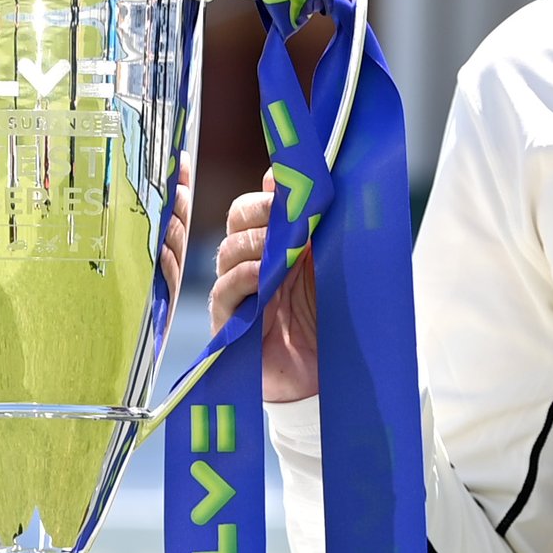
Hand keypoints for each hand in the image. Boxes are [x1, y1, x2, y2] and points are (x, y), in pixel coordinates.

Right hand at [209, 187, 319, 402]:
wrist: (329, 375)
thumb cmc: (327, 318)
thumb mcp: (325, 264)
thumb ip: (308, 223)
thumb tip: (281, 176)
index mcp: (270, 246)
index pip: (249, 209)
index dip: (264, 198)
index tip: (287, 194)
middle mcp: (249, 265)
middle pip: (235, 224)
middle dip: (258, 215)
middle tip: (285, 217)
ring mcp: (237, 293)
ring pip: (228, 253)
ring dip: (255, 244)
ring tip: (282, 248)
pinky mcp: (229, 324)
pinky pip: (223, 292)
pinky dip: (243, 277)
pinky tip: (263, 276)